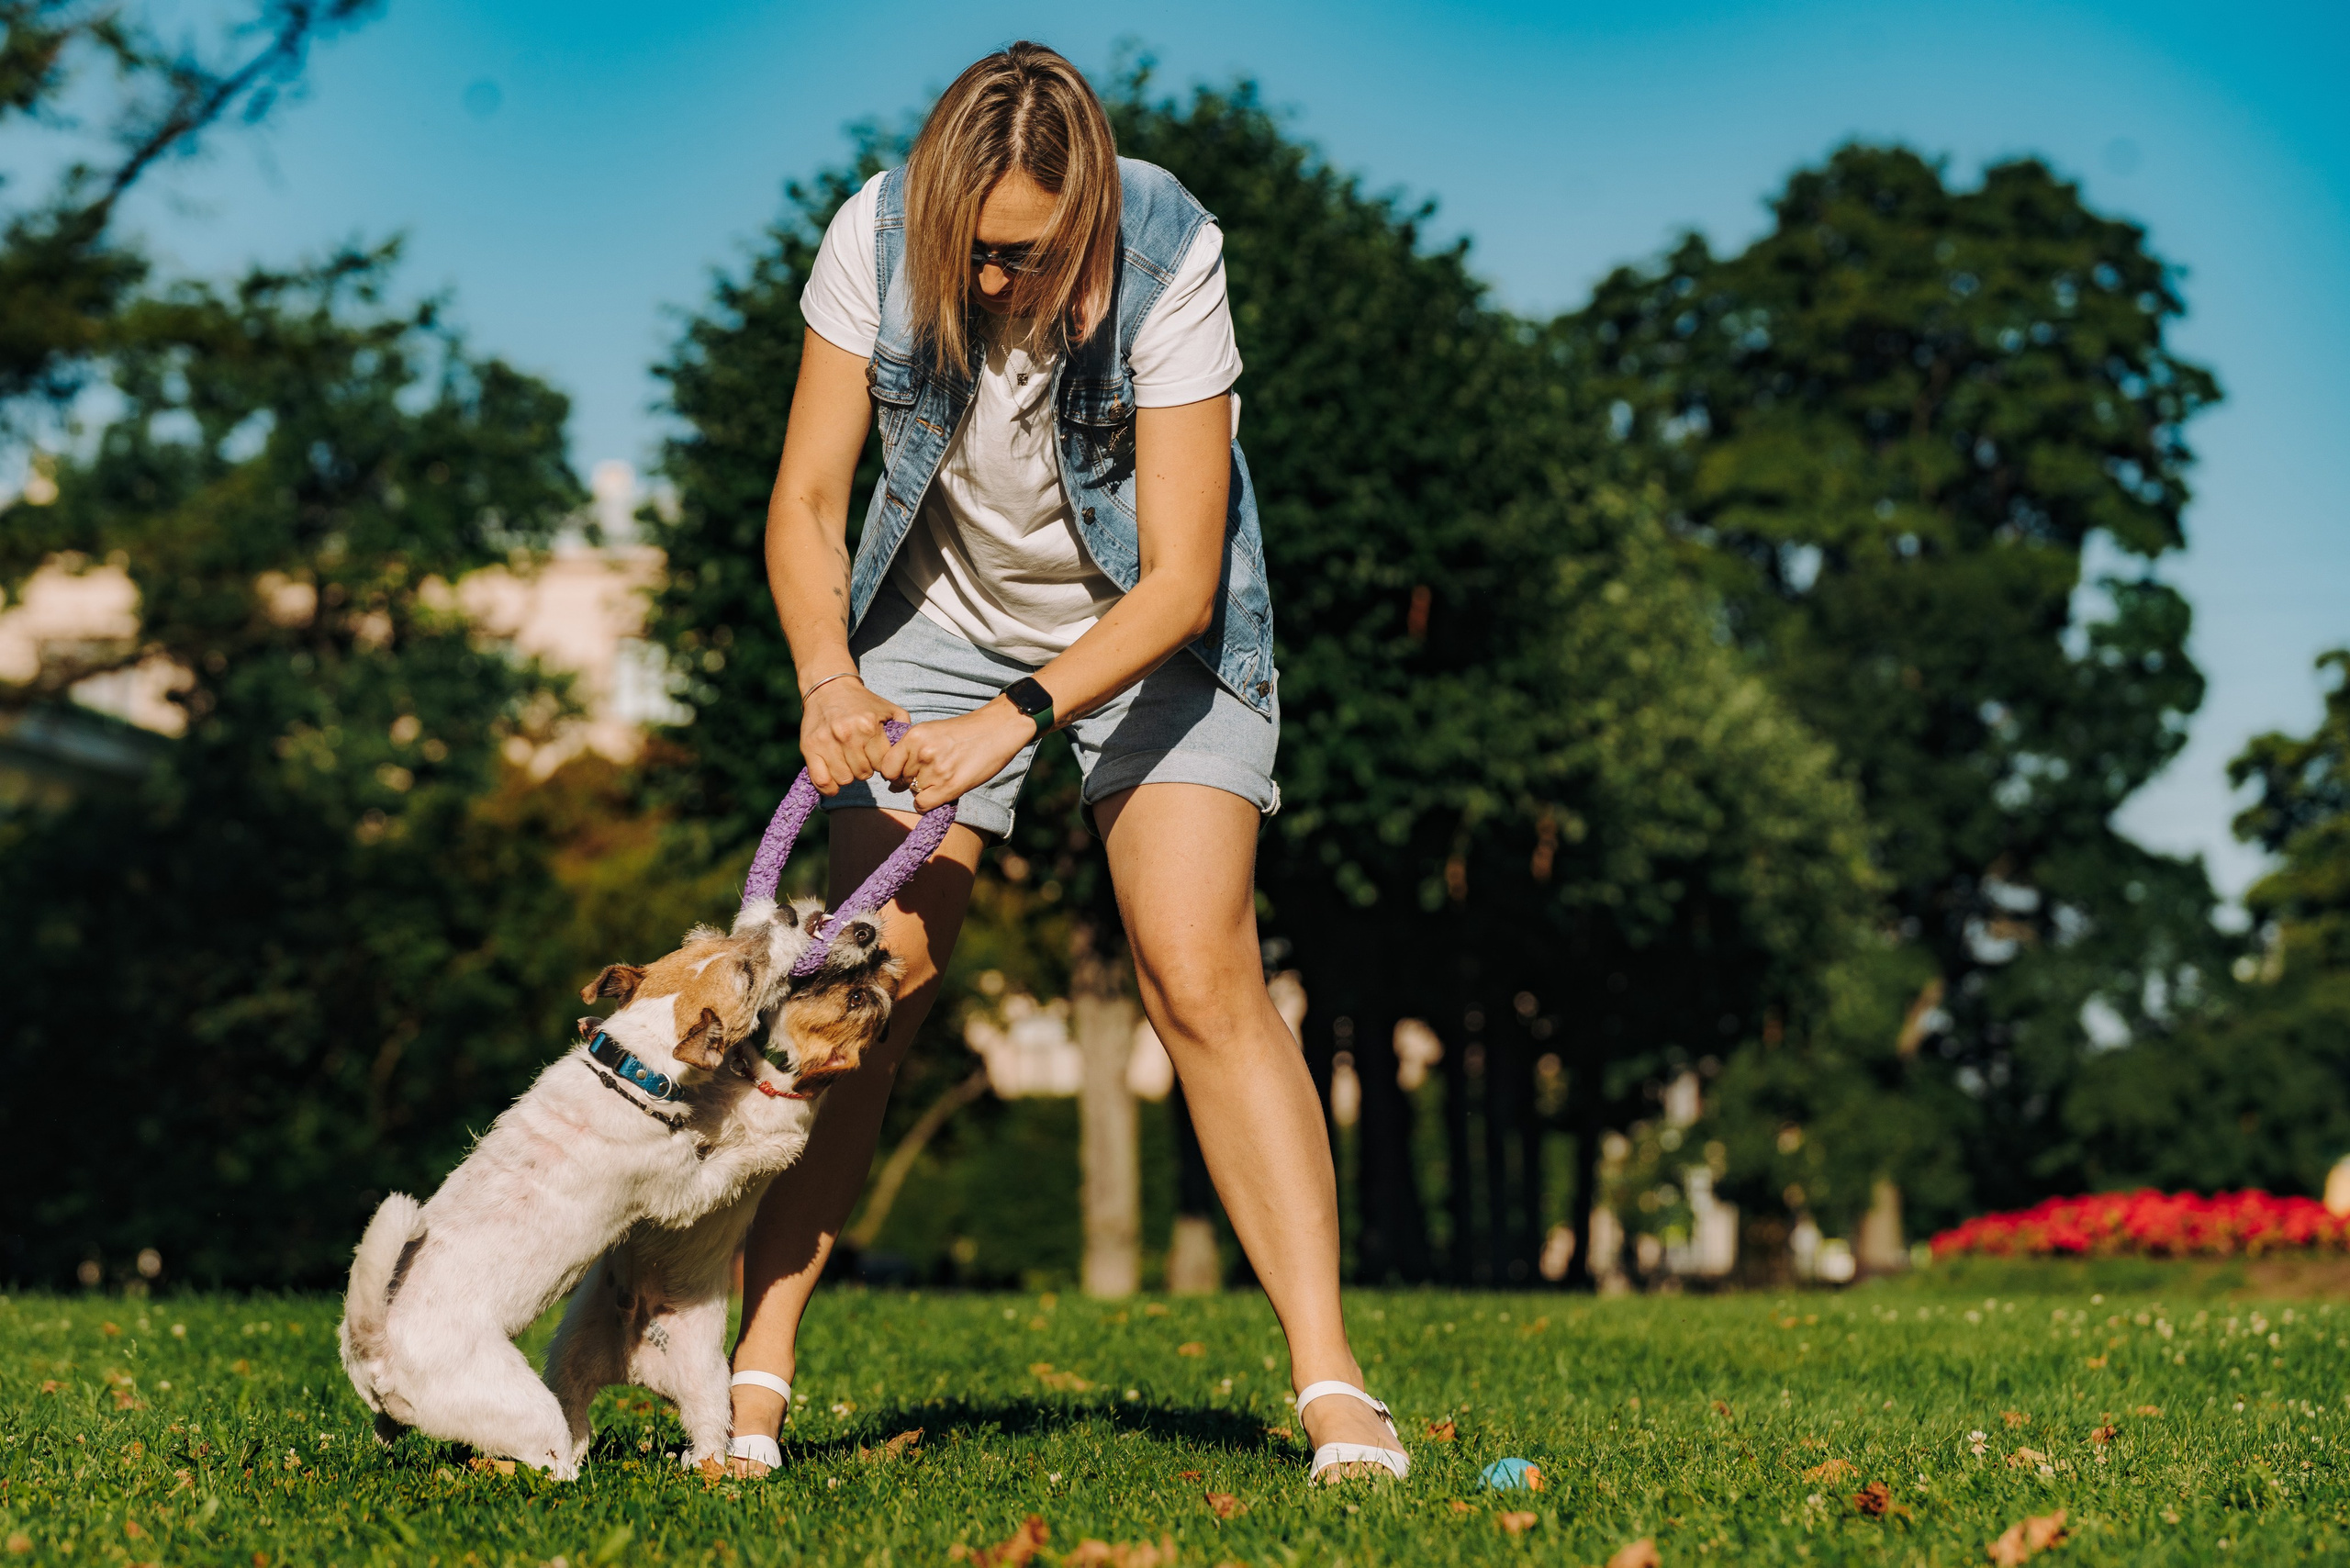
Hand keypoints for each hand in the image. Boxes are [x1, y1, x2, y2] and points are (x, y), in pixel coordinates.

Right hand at [799, 675, 908, 795]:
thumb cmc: (862, 702)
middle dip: (866, 769)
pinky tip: (834, 781)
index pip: (882, 765)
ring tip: (848, 762)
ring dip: (848, 775)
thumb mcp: (888, 709)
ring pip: (845, 779)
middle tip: (861, 757)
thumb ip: (903, 729)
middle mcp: (847, 734)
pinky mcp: (809, 747)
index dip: (882, 765)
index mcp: (868, 726)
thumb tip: (909, 752)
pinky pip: (821, 781)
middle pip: (864, 774)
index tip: (877, 757)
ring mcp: (826, 742)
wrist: (829, 688)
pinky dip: (829, 787)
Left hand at [876, 697, 1036, 812]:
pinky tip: (941, 793)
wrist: (997, 729)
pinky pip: (923, 805)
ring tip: (944, 776)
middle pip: (900, 781)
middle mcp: (922, 753)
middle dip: (911, 781)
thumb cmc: (965, 731)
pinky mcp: (951, 786)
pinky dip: (928, 804)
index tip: (905, 772)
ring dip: (925, 790)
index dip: (894, 773)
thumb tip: (891, 781)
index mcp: (914, 736)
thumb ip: (910, 750)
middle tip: (932, 773)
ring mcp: (936, 770)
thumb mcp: (931, 731)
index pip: (886, 767)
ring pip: (914, 793)